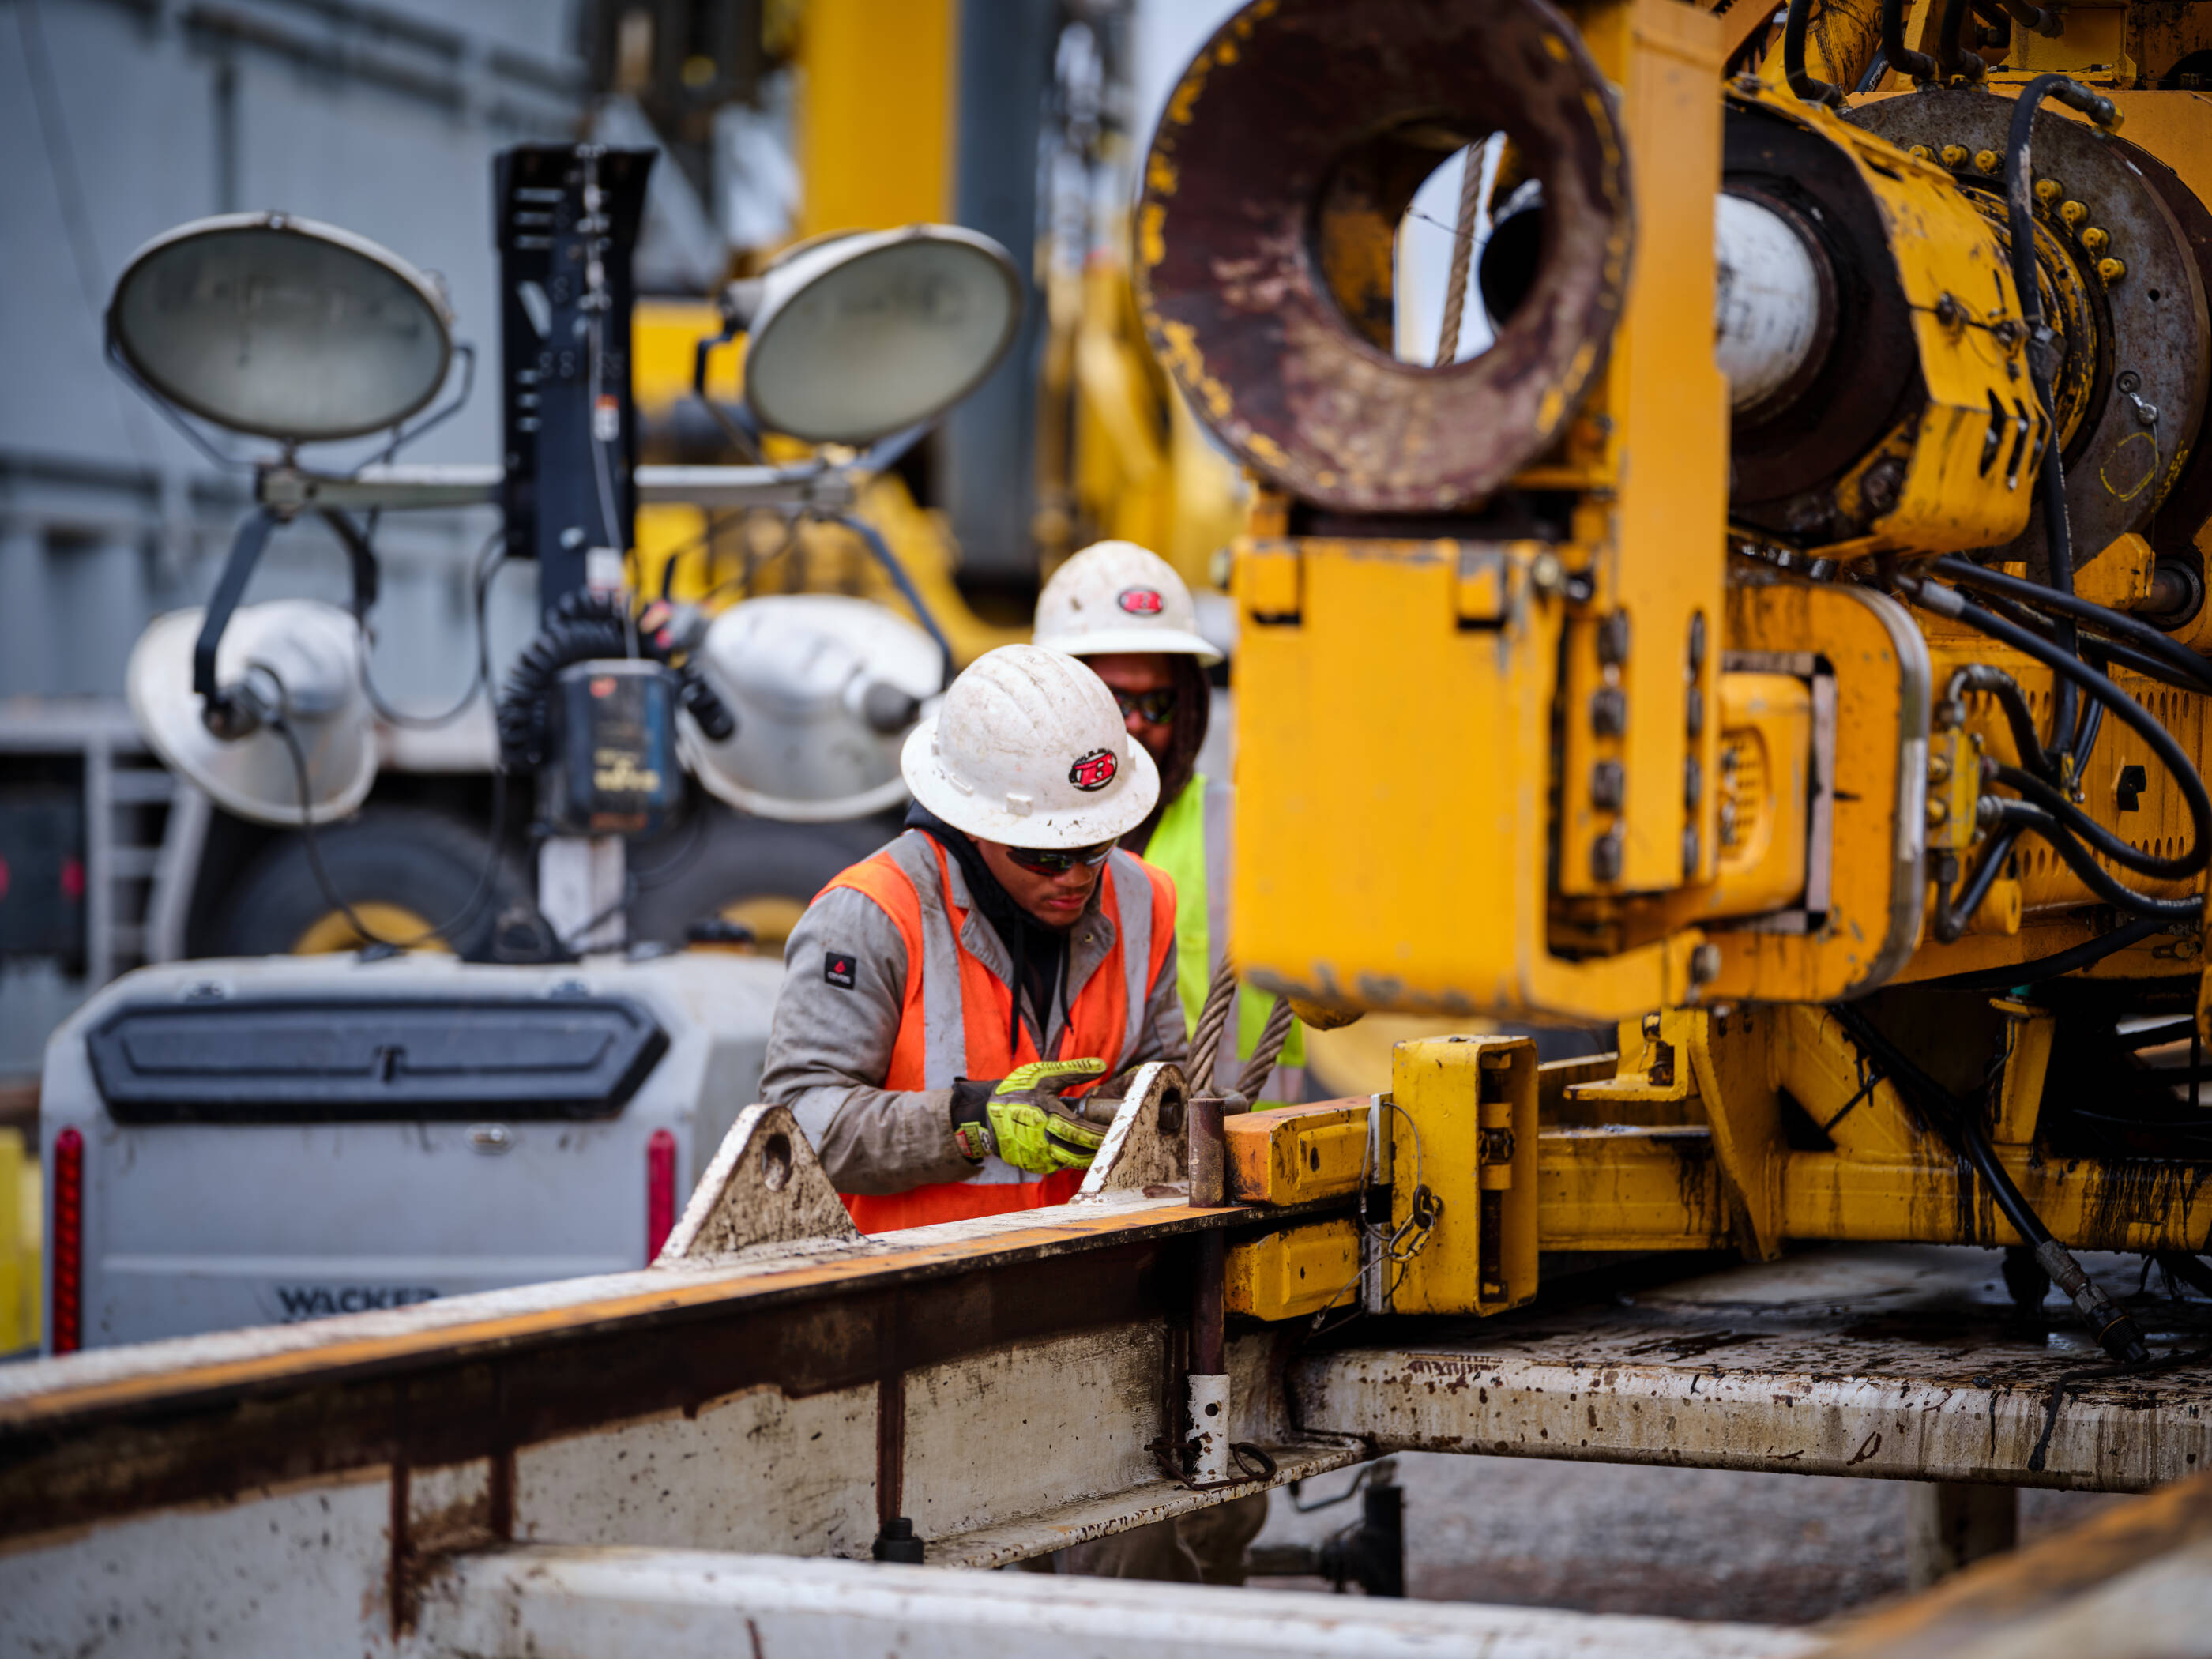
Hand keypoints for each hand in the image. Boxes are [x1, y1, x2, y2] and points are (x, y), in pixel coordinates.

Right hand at [984, 1058, 1109, 1173]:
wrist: (985, 1114)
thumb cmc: (1017, 1091)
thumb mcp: (1044, 1075)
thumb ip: (1074, 1071)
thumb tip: (1103, 1065)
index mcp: (1047, 1117)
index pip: (1083, 1130)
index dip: (1102, 1133)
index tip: (1120, 1129)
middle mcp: (1042, 1141)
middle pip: (1079, 1151)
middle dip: (1099, 1148)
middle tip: (1117, 1142)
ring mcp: (1036, 1156)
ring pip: (1070, 1162)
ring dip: (1087, 1157)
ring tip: (1102, 1148)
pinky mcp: (1032, 1165)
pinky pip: (1057, 1166)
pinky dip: (1070, 1160)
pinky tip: (1079, 1152)